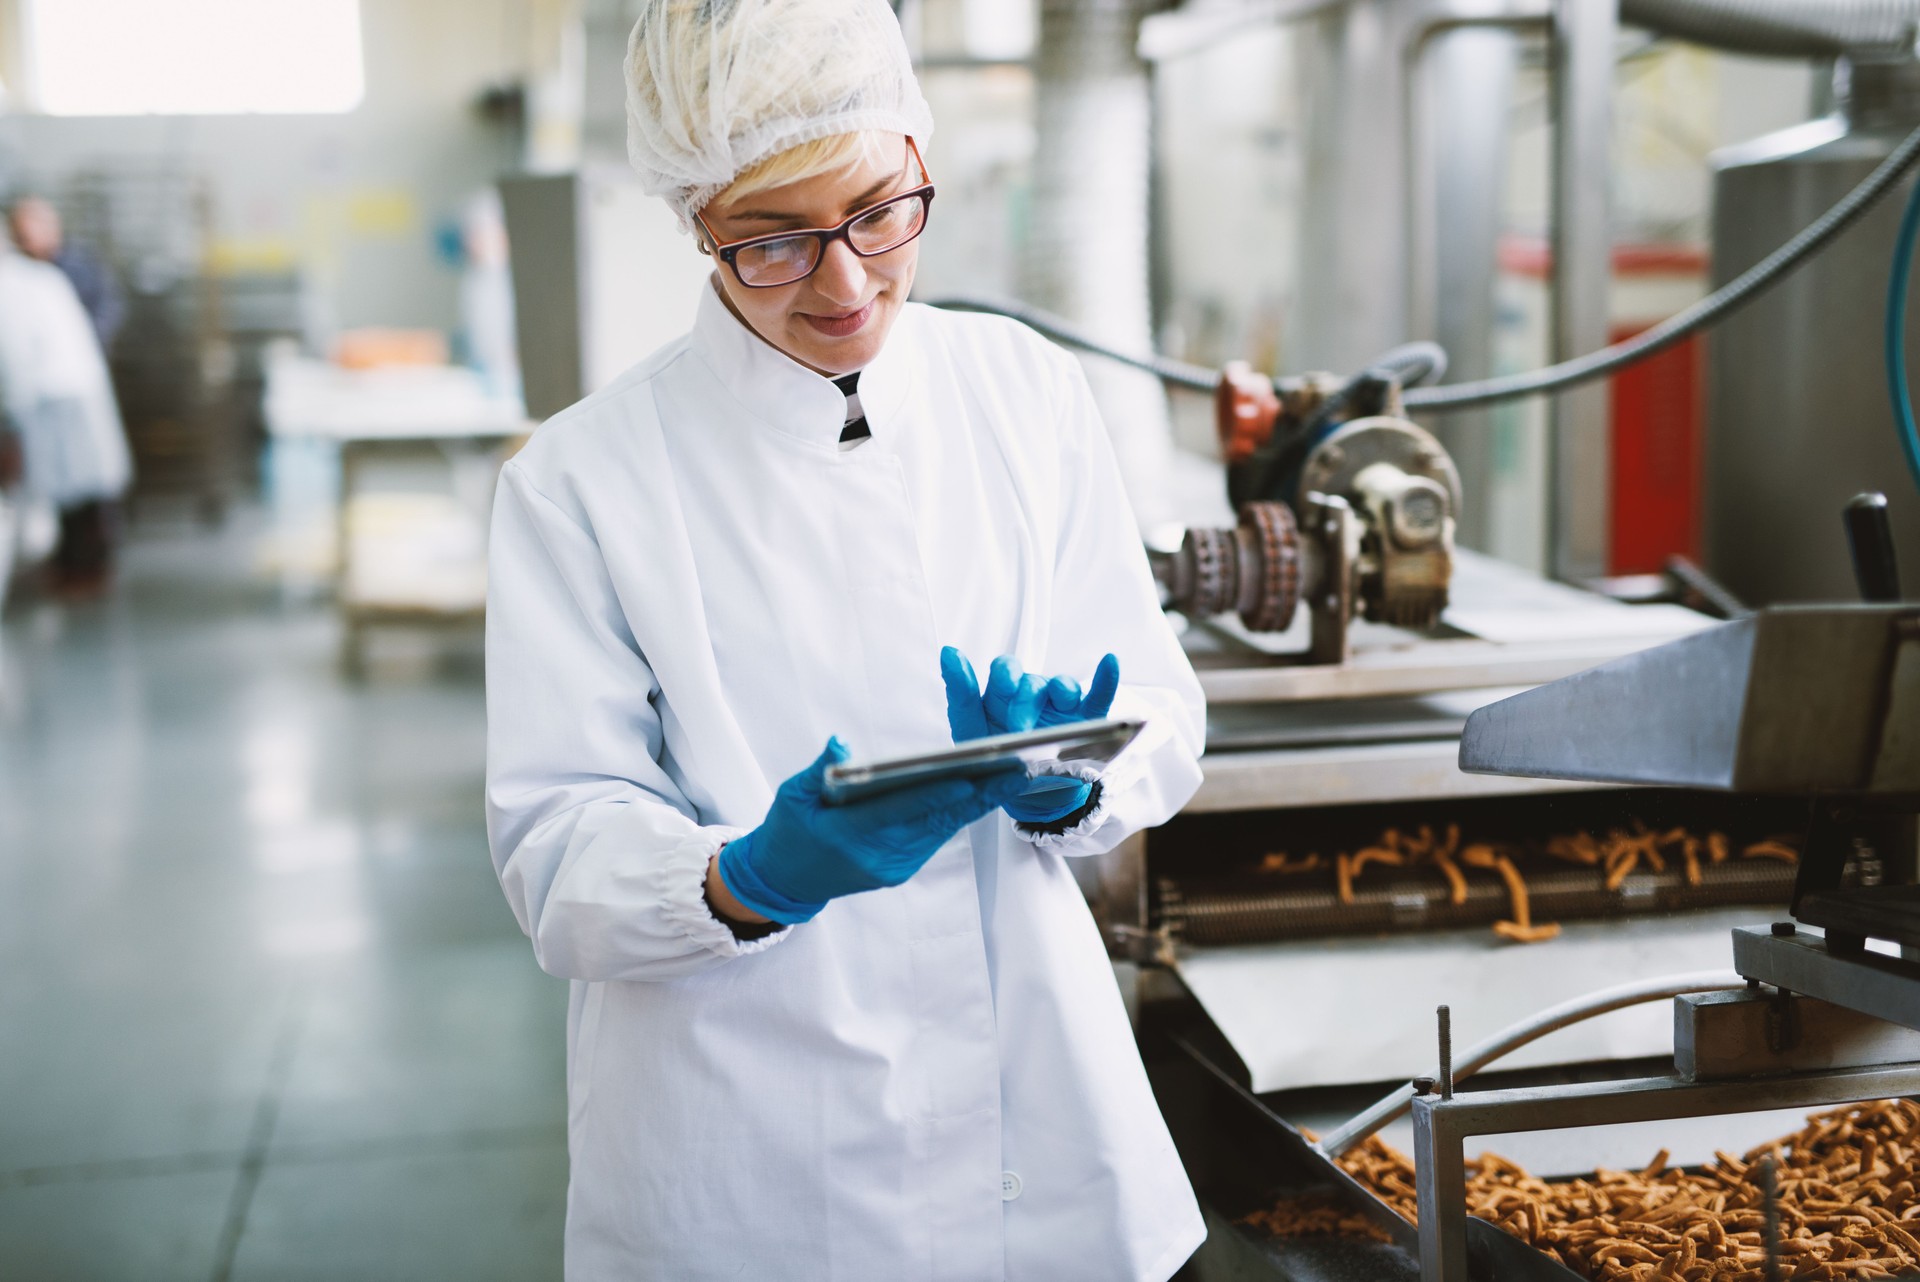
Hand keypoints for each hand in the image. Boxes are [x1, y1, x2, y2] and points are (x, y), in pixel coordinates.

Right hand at [717, 738, 1025, 923]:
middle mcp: (877, 856)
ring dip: (978, 803)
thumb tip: (840, 744)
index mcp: (846, 835)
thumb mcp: (793, 795)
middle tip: (1016, 770)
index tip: (968, 780)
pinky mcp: (901, 870)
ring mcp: (893, 867)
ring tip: (1012, 776)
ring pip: (942, 830)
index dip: (934, 796)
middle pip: (934, 821)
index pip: (897, 811)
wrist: (785, 881)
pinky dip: (960, 814)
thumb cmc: (787, 831)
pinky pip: (935, 837)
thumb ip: (820, 769)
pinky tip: (985, 791)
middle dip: (978, 795)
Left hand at [938, 648, 1120, 824]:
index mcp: (1003, 696)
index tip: (1005, 684)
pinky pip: (1099, 697)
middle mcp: (1032, 696)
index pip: (1005, 671)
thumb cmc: (996, 757)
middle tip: (1021, 730)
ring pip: (1063, 686)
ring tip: (1062, 701)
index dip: (1006, 675)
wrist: (1029, 798)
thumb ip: (960, 694)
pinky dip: (1106, 680)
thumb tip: (948, 652)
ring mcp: (1060, 707)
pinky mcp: (1087, 721)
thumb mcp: (970, 731)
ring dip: (1062, 689)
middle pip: (1032, 682)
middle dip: (1026, 702)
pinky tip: (1109, 663)